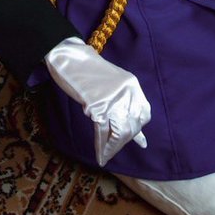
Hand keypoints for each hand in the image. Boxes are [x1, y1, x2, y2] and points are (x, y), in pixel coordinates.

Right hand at [44, 36, 149, 164]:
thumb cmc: (89, 70)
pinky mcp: (97, 106)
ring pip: (120, 133)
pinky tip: (101, 156)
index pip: (144, 114)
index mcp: (132, 85)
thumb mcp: (113, 83)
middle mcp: (127, 93)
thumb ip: (124, 102)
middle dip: (123, 141)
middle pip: (132, 126)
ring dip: (113, 148)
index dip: (138, 129)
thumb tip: (137, 130)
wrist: (69, 57)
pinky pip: (103, 132)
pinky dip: (102, 147)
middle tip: (112, 149)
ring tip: (106, 155)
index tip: (134, 139)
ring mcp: (113, 100)